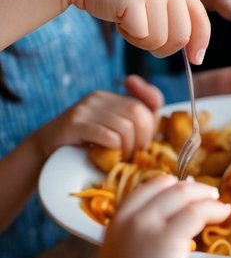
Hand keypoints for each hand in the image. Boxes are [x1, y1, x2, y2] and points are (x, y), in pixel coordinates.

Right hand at [33, 81, 162, 161]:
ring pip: (125, 127)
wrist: (46, 151)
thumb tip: (158, 114)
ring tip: (119, 159)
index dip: (152, 126)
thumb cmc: (84, 146)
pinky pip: (108, 135)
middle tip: (132, 156)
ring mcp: (86, 108)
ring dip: (127, 149)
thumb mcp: (113, 133)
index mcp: (112, 98)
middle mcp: (99, 98)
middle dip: (141, 140)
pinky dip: (113, 149)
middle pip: (138, 114)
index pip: (149, 102)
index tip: (143, 143)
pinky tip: (107, 156)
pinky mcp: (75, 123)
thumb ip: (136, 124)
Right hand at [69, 0, 210, 62]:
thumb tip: (195, 52)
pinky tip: (119, 18)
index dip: (200, 44)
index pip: (201, 20)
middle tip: (144, 36)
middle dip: (164, 47)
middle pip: (182, 37)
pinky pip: (142, 36)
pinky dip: (129, 36)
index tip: (195, 60)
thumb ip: (175, 15)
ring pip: (161, 40)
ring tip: (129, 21)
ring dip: (142, 41)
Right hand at [98, 176, 230, 257]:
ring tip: (219, 204)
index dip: (169, 185)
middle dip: (191, 188)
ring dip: (206, 196)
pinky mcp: (168, 237)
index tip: (183, 188)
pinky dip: (214, 210)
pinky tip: (223, 214)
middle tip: (207, 193)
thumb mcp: (120, 254)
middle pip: (167, 187)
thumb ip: (135, 236)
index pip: (146, 188)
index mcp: (117, 220)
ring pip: (184, 195)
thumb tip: (160, 226)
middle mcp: (131, 217)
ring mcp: (148, 225)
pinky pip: (197, 213)